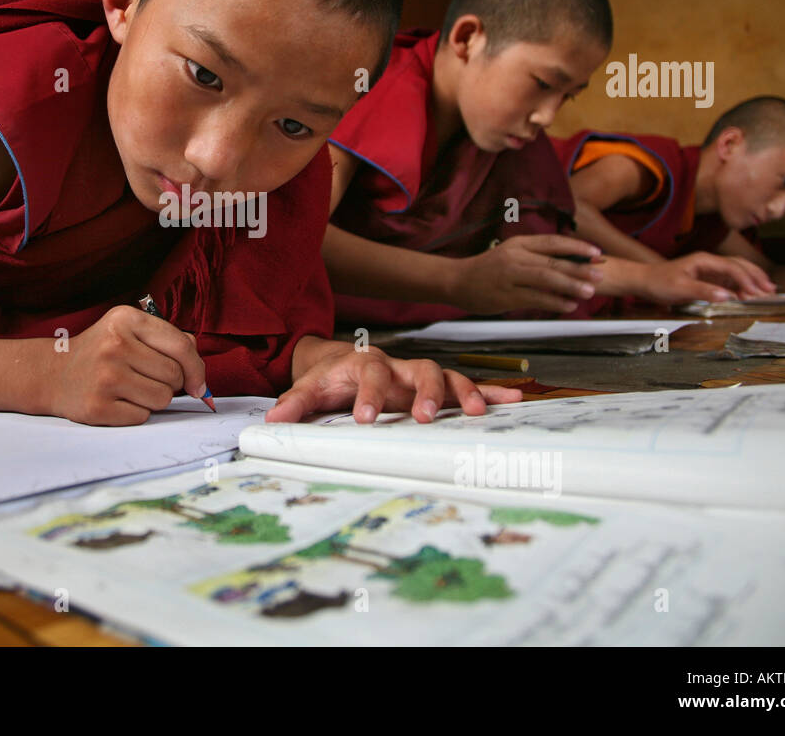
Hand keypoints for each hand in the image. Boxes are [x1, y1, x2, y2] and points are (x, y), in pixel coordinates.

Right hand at [49, 306, 206, 425]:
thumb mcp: (127, 331)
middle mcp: (114, 345)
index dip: (197, 369)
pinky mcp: (98, 407)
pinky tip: (117, 401)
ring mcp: (105, 377)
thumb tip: (197, 369)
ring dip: (154, 400)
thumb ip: (166, 340)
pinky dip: (135, 413)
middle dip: (170, 384)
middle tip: (146, 379)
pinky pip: (142, 417)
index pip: (181, 346)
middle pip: (174, 376)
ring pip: (162, 399)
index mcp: (125, 320)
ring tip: (131, 389)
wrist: (52, 374)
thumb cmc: (99, 352)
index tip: (198, 383)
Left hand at [265, 343, 522, 423]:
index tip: (364, 418)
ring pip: (447, 375)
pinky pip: (467, 385)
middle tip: (422, 417)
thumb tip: (271, 423)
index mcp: (366, 364)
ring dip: (464, 391)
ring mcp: (420, 375)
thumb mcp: (309, 388)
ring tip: (476, 412)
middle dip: (423, 392)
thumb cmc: (330, 378)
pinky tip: (512, 401)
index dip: (368, 395)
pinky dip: (490, 391)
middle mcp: (399, 366)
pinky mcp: (437, 387)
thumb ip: (294, 404)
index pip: (370, 375)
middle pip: (419, 369)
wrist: (343, 361)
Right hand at [453, 235, 603, 313]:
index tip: (597, 253)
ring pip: (546, 280)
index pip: (553, 242)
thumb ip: (536, 257)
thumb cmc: (488, 268)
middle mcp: (515, 257)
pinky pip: (536, 299)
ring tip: (589, 292)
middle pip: (553, 262)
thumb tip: (572, 264)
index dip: (577, 246)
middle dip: (580, 268)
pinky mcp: (506, 296)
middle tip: (600, 275)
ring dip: (570, 286)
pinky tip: (569, 305)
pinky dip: (555, 302)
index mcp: (519, 243)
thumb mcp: (511, 253)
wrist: (456, 280)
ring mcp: (510, 276)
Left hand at [667, 252, 773, 301]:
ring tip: (767, 292)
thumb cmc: (659, 282)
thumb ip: (703, 292)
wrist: (644, 281)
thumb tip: (727, 296)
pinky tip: (750, 295)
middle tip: (771, 290)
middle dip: (756, 277)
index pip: (732, 267)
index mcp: (704, 260)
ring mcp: (710, 270)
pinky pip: (729, 282)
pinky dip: (742, 288)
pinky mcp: (708, 279)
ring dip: (752, 281)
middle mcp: (710, 263)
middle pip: (739, 266)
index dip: (746, 279)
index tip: (756, 292)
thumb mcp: (680, 288)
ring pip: (737, 273)